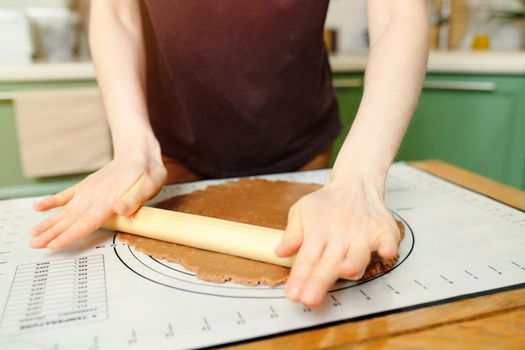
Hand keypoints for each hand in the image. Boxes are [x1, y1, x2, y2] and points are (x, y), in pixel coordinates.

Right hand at [29, 154, 166, 248]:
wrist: (139, 152)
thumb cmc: (147, 171)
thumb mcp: (149, 185)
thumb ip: (134, 199)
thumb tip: (119, 209)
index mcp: (109, 199)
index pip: (86, 221)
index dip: (69, 234)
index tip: (53, 244)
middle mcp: (94, 196)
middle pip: (70, 219)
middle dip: (51, 233)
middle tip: (34, 245)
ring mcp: (89, 190)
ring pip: (65, 210)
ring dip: (48, 222)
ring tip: (32, 234)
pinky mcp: (87, 186)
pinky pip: (66, 195)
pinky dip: (52, 201)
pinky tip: (38, 207)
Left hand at [275, 179, 400, 306]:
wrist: (354, 183)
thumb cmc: (326, 203)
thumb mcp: (301, 212)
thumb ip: (292, 233)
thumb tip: (280, 252)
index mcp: (318, 231)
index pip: (306, 259)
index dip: (300, 278)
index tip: (293, 294)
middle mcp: (340, 234)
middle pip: (329, 262)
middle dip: (319, 281)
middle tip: (310, 298)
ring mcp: (362, 232)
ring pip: (358, 252)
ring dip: (353, 261)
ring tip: (346, 272)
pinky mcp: (383, 230)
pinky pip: (388, 240)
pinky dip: (388, 246)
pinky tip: (385, 252)